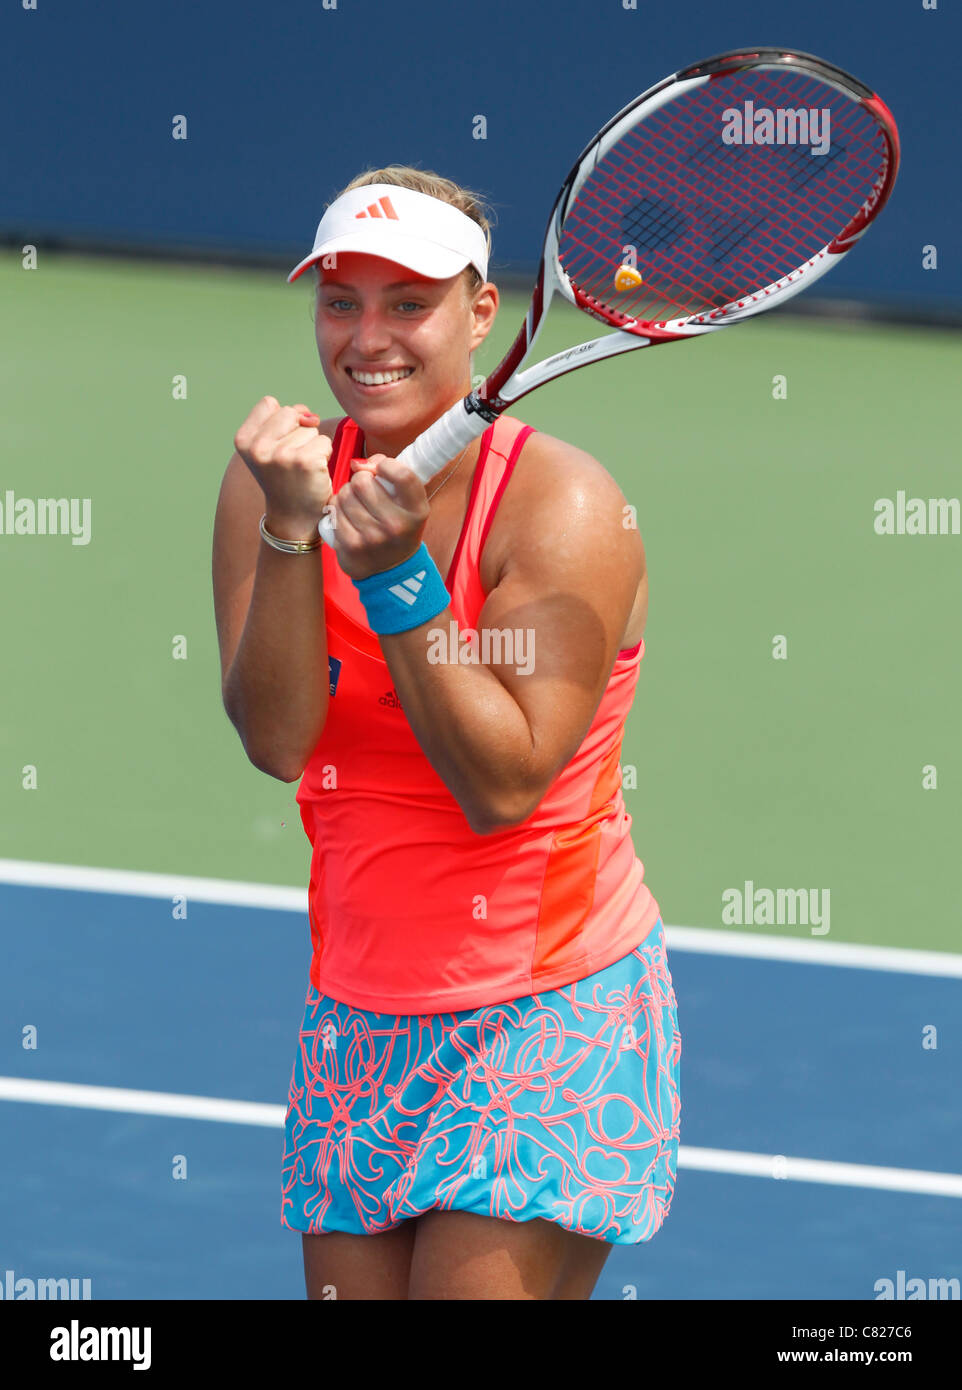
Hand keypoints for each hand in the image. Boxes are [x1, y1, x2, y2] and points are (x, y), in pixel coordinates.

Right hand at [233, 396, 332, 531]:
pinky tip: (314, 472)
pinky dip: (325, 454)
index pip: (269, 403)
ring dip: (312, 445)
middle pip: (290, 412)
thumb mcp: (269, 446)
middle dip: (298, 431)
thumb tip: (310, 417)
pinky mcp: (305, 462)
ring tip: (301, 468)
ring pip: (310, 428)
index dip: (282, 420)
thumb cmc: (285, 477)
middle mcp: (258, 447)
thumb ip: (283, 420)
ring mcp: (281, 455)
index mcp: (243, 440)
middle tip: (292, 460)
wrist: (293, 516)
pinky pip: (324, 441)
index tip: (279, 444)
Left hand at [329, 453, 429, 579]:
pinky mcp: (351, 546)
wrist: (392, 568)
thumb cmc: (399, 526)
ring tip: (355, 504)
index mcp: (416, 511)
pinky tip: (346, 516)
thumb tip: (358, 463)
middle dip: (360, 480)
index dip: (386, 465)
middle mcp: (396, 525)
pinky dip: (337, 509)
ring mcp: (372, 537)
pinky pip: (334, 511)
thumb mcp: (409, 503)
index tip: (381, 470)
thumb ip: (392, 475)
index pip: (402, 475)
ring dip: (346, 494)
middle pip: (363, 481)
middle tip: (365, 490)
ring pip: (344, 494)